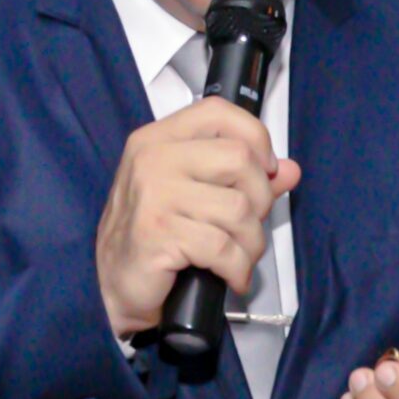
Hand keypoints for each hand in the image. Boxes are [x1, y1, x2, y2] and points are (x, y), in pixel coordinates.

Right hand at [95, 98, 299, 337]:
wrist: (110, 286)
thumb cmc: (149, 237)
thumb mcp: (192, 196)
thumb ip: (241, 179)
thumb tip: (288, 170)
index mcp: (159, 140)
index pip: (219, 112)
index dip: (255, 137)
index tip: (263, 169)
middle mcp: (153, 159)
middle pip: (239, 158)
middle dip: (259, 199)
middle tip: (248, 224)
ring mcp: (154, 194)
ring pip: (238, 208)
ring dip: (251, 242)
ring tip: (239, 255)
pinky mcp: (159, 233)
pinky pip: (223, 247)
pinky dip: (238, 268)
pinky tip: (231, 275)